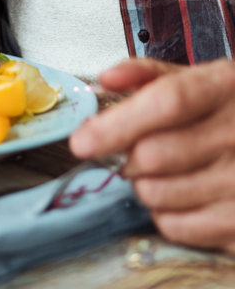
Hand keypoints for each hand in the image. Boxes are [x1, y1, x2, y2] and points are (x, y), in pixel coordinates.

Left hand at [69, 57, 234, 253]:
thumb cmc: (231, 112)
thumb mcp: (199, 80)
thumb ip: (148, 74)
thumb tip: (106, 80)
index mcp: (222, 88)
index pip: (164, 104)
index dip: (118, 124)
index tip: (82, 141)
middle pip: (152, 155)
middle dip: (128, 157)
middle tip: (136, 152)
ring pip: (156, 194)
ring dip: (144, 185)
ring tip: (165, 172)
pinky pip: (175, 226)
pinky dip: (164, 214)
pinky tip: (182, 195)